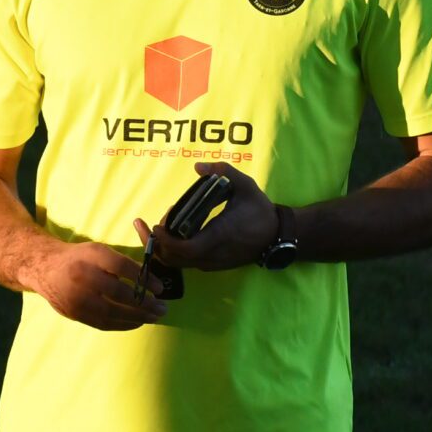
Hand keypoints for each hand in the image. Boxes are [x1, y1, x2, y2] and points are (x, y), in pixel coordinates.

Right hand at [30, 239, 166, 329]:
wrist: (46, 269)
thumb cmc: (80, 258)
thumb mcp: (99, 251)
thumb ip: (121, 263)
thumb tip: (148, 281)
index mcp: (91, 256)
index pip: (121, 267)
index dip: (143, 279)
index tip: (159, 288)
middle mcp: (83, 276)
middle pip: (119, 293)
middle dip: (145, 303)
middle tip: (162, 307)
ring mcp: (77, 298)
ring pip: (112, 312)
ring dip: (138, 317)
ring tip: (154, 317)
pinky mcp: (75, 314)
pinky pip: (103, 323)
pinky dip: (123, 324)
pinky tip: (137, 322)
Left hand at [136, 161, 277, 273]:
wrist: (275, 236)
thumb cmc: (259, 210)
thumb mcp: (245, 185)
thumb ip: (223, 171)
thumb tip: (198, 166)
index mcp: (219, 235)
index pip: (186, 248)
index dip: (167, 240)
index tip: (156, 225)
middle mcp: (213, 254)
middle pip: (175, 259)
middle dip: (159, 243)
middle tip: (155, 222)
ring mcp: (212, 262)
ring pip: (179, 263)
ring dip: (165, 248)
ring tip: (163, 227)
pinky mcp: (213, 265)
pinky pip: (187, 263)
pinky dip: (175, 251)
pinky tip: (176, 233)